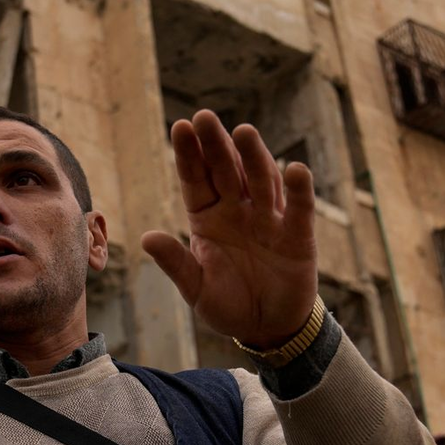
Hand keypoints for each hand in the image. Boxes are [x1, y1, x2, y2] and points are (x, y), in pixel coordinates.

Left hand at [141, 111, 317, 349]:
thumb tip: (146, 238)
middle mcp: (237, 211)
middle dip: (215, 145)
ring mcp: (268, 219)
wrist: (268, 328)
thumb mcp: (196, 289)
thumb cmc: (228, 304)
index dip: (189, 155)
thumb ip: (176, 264)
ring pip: (260, 181)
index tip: (180, 127)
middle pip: (226, 171)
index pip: (196, 181)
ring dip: (253, 157)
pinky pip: (298, 209)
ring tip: (243, 132)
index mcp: (208, 219)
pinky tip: (295, 170)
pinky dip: (298, 191)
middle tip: (204, 116)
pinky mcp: (297, 235)